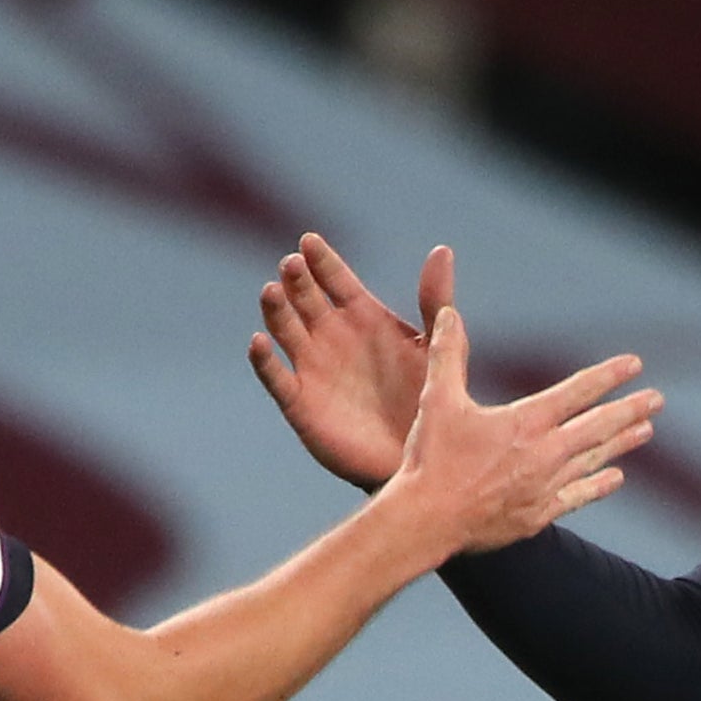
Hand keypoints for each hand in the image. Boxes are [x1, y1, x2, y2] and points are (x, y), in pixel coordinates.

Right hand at [251, 234, 453, 488]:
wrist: (414, 460)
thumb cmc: (427, 401)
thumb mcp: (436, 346)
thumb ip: (434, 301)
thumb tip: (441, 250)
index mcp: (362, 318)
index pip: (335, 280)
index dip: (322, 261)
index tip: (309, 241)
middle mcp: (331, 337)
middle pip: (306, 299)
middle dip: (297, 280)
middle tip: (292, 264)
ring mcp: (312, 368)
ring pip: (286, 331)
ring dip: (276, 311)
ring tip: (271, 291)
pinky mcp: (300, 402)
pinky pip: (276, 378)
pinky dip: (264, 361)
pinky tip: (259, 343)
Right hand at [380, 305, 658, 555]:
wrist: (426, 521)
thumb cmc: (430, 459)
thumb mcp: (436, 400)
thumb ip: (447, 355)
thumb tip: (448, 315)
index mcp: (525, 422)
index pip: (577, 392)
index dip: (608, 376)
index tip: (634, 365)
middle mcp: (544, 454)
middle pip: (598, 427)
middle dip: (629, 411)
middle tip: (657, 400)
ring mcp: (544, 487)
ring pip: (594, 460)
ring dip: (621, 444)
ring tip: (646, 431)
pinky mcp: (537, 515)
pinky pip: (578, 497)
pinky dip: (598, 485)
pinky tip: (616, 479)